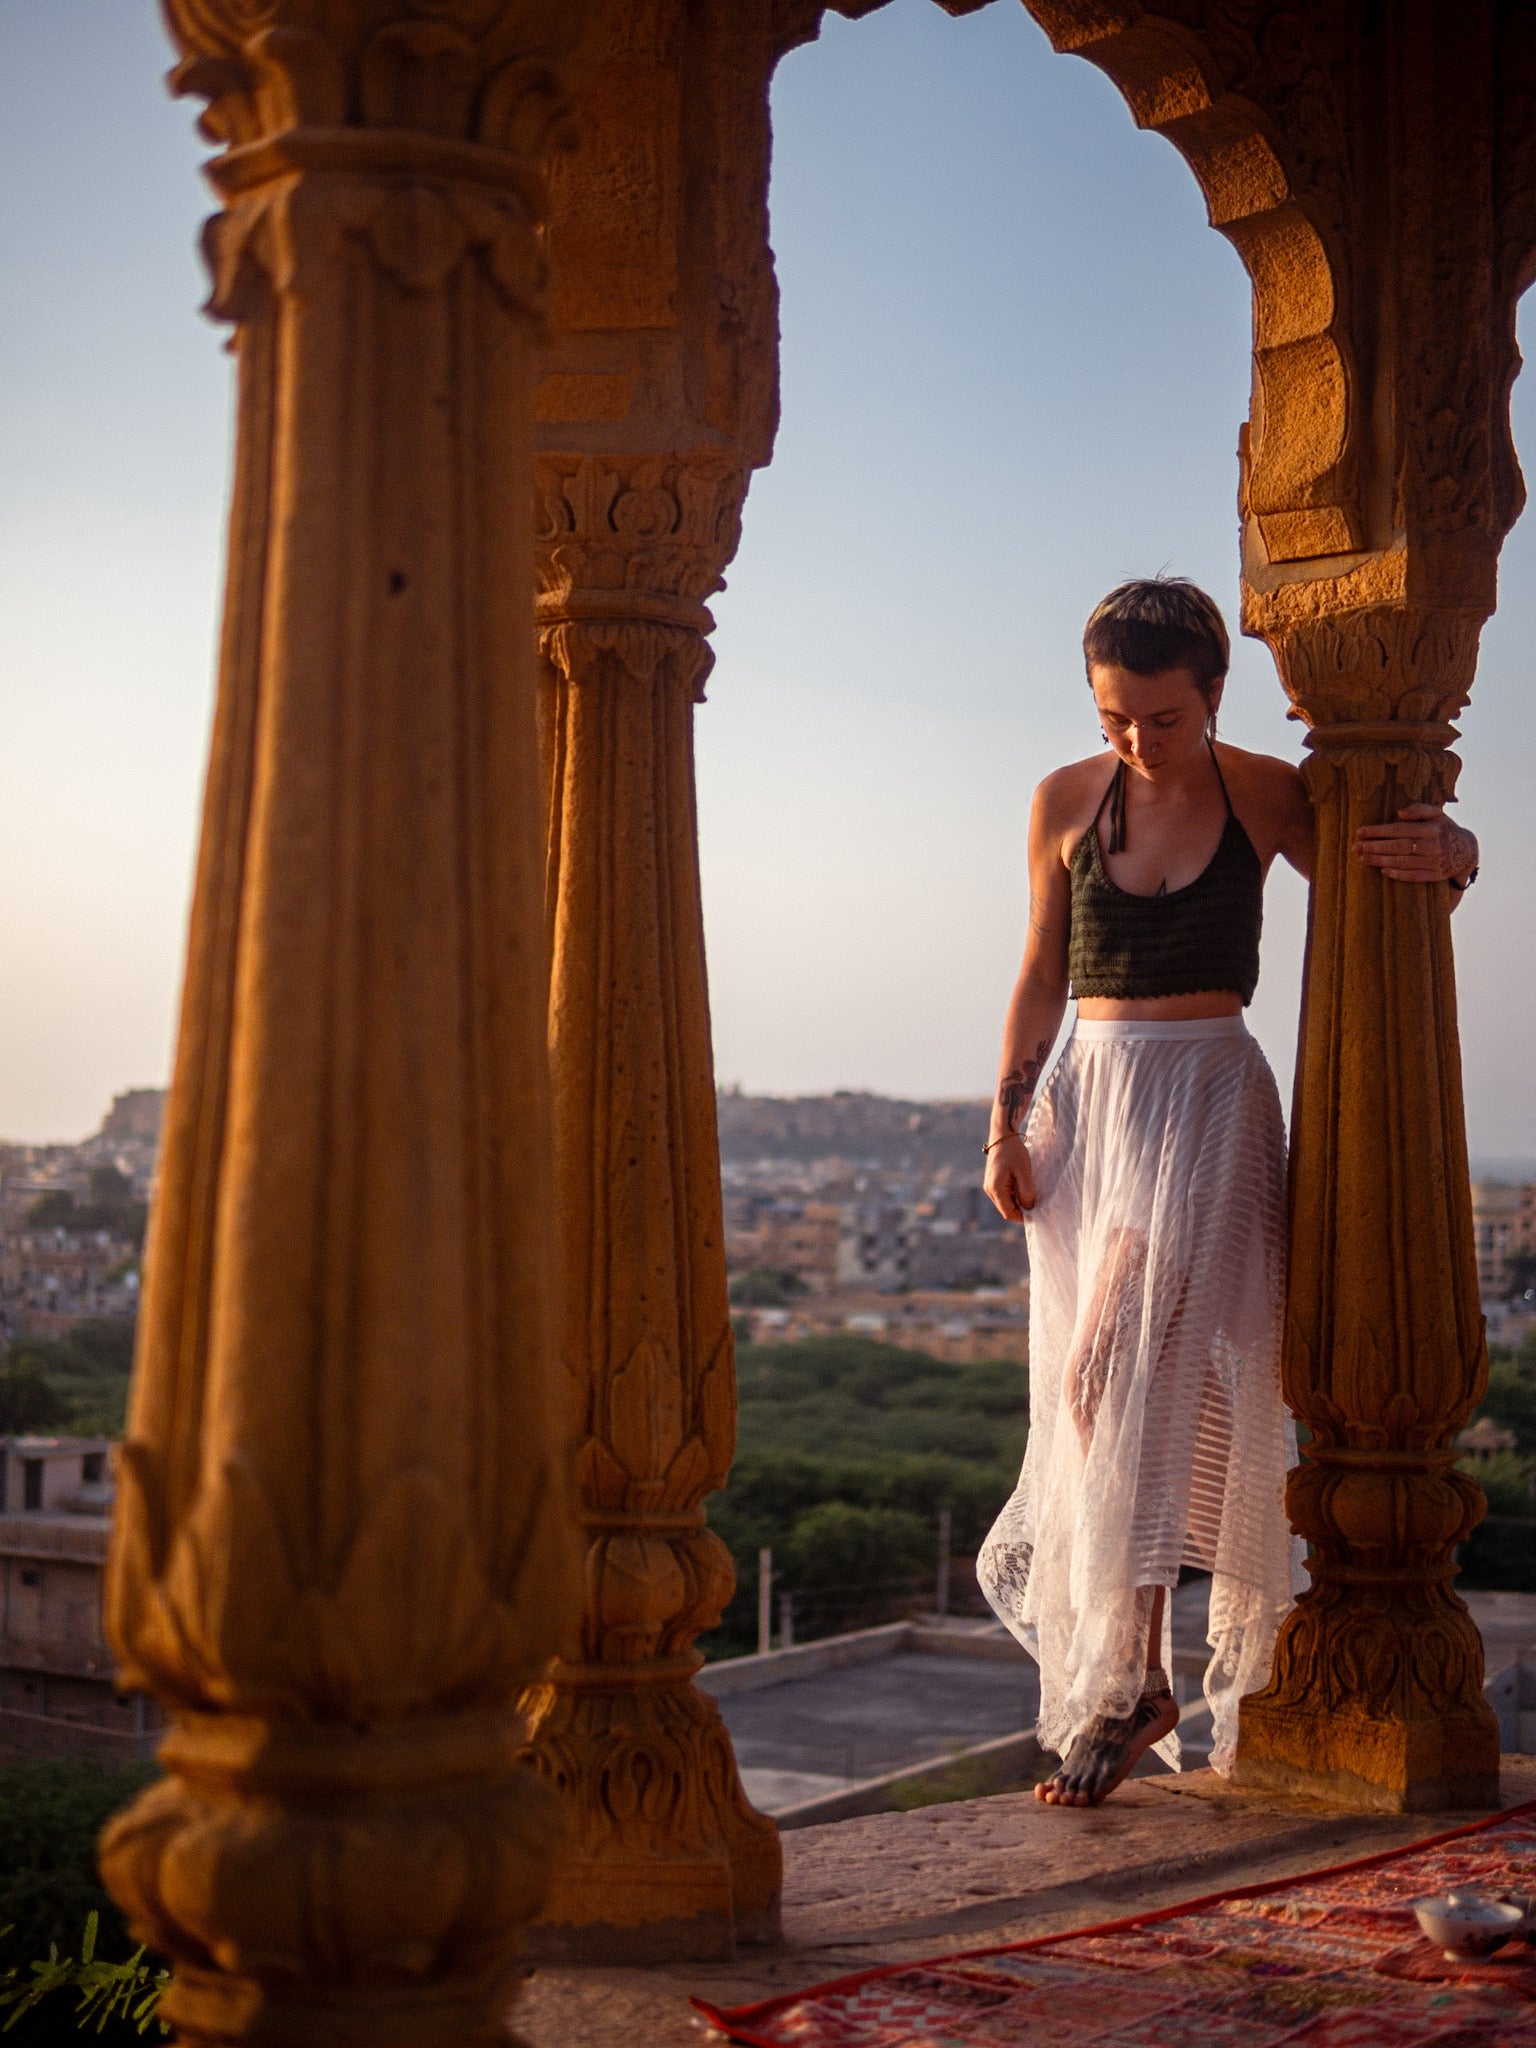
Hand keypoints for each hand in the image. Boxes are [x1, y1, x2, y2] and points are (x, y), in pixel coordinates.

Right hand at [985, 1134, 1035, 1221]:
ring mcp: (990, 1185)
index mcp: (995, 1189)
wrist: (1003, 1134)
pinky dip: (1015, 1195)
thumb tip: (1029, 1208)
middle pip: (1006, 1209)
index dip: (1022, 1217)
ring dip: (1018, 1202)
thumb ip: (1026, 1192)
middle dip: (1021, 1210)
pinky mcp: (993, 1181)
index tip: (1037, 1215)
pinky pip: (1005, 1194)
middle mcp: (989, 1190)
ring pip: (1006, 1202)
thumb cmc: (1014, 1152)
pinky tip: (1025, 1188)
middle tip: (1037, 1206)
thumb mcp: (1024, 1172)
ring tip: (1032, 1196)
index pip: (1008, 1213)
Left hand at [1353, 802, 1476, 884]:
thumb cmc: (1445, 829)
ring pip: (1403, 862)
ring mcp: (1433, 862)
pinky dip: (1398, 874)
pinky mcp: (1435, 875)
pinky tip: (1383, 870)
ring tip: (1363, 858)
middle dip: (1375, 847)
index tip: (1360, 832)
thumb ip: (1419, 809)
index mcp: (1430, 829)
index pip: (1399, 830)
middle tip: (1356, 847)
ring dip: (1381, 861)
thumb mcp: (1437, 814)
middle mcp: (1432, 846)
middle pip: (1398, 847)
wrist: (1467, 851)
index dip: (1378, 831)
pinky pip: (1414, 876)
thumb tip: (1399, 812)